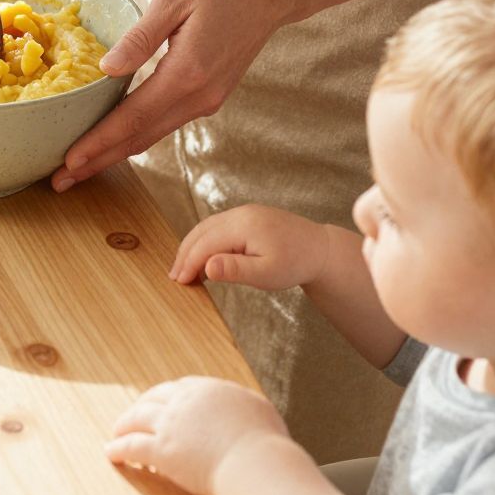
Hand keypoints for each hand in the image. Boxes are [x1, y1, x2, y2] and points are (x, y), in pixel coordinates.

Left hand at [53, 0, 294, 188]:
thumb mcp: (173, 0)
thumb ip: (138, 38)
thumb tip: (105, 69)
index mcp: (186, 74)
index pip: (132, 118)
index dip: (98, 143)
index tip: (68, 162)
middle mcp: (199, 97)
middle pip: (140, 139)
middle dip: (99, 161)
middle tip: (61, 181)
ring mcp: (208, 100)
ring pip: (154, 134)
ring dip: (117, 152)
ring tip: (82, 166)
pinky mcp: (211, 96)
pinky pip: (167, 122)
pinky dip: (138, 135)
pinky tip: (118, 139)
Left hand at [107, 377, 286, 494]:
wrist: (254, 463)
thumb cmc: (266, 445)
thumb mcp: (262, 414)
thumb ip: (248, 410)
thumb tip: (250, 414)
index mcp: (210, 390)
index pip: (182, 388)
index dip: (169, 397)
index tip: (164, 404)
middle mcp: (186, 401)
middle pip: (155, 397)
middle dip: (142, 405)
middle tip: (135, 415)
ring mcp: (171, 424)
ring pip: (137, 418)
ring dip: (124, 424)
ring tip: (117, 431)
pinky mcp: (162, 451)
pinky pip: (132, 446)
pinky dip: (118, 448)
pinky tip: (110, 452)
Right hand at [170, 203, 331, 290]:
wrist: (319, 249)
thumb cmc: (295, 263)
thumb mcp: (266, 274)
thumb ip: (235, 270)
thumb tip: (206, 267)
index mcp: (244, 225)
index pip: (206, 244)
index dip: (189, 263)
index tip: (178, 282)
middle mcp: (240, 213)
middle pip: (202, 232)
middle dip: (185, 254)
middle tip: (174, 278)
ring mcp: (244, 212)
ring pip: (207, 227)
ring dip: (193, 247)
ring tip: (184, 270)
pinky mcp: (247, 217)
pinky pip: (218, 227)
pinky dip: (205, 242)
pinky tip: (204, 258)